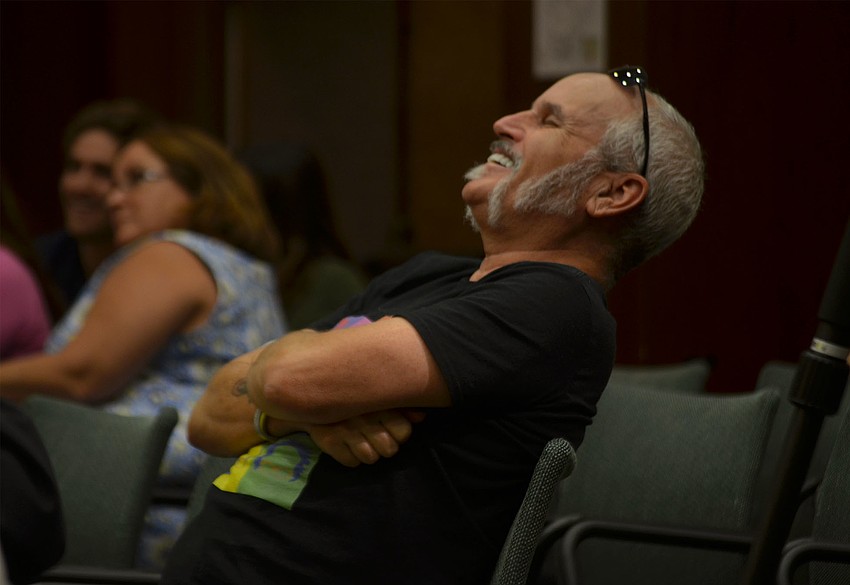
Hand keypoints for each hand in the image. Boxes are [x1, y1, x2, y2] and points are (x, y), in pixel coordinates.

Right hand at [306, 409, 424, 466]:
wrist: (311, 394)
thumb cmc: (353, 399)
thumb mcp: (377, 399)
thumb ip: (401, 408)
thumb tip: (421, 417)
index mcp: (379, 404)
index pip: (404, 432)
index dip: (401, 435)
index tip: (392, 430)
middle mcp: (364, 417)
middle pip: (390, 450)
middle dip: (385, 447)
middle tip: (375, 438)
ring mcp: (346, 430)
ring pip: (371, 458)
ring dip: (367, 453)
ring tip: (361, 441)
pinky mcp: (329, 441)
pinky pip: (351, 462)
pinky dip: (350, 457)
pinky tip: (346, 445)